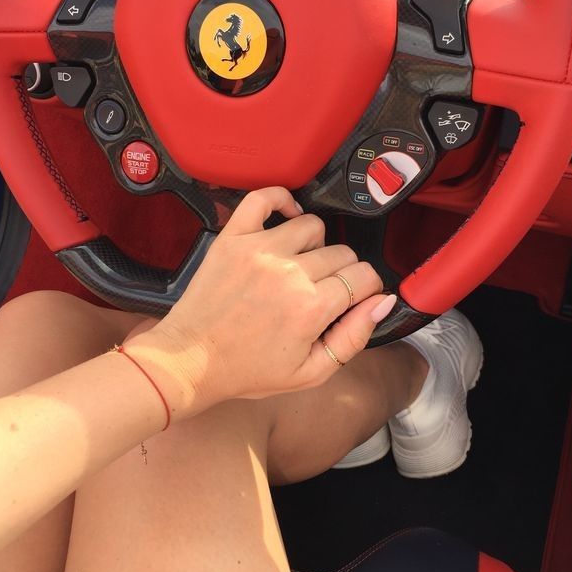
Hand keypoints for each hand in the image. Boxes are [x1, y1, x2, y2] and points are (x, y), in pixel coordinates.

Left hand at [127, 188, 395, 418]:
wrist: (188, 360)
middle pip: (342, 253)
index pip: (364, 277)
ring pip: (312, 225)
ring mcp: (259, 249)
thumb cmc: (247, 370)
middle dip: (342, 272)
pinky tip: (286, 217)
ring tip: (300, 265)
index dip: (366, 289)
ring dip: (314, 244)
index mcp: (311, 308)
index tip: (354, 297)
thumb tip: (383, 302)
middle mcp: (289, 273)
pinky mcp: (233, 237)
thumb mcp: (310, 373)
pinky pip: (263, 198)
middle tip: (322, 291)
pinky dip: (281, 199)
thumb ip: (353, 338)